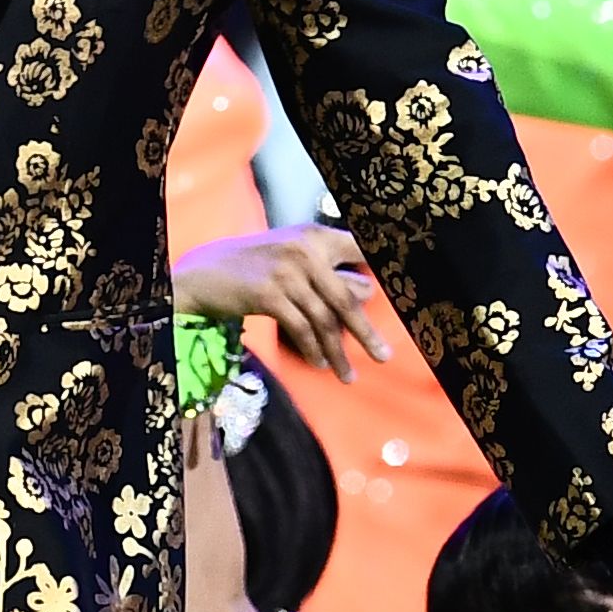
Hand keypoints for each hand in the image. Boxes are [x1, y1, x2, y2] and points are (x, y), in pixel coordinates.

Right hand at [172, 222, 387, 373]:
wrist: (203, 273)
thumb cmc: (253, 266)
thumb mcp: (293, 261)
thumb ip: (328, 273)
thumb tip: (369, 291)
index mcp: (315, 236)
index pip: (360, 250)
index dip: (384, 270)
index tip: (409, 295)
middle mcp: (305, 250)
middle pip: (347, 297)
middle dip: (365, 332)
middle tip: (383, 357)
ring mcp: (287, 272)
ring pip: (324, 319)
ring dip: (337, 352)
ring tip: (347, 375)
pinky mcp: (269, 294)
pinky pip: (301, 328)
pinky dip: (314, 349)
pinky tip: (320, 364)